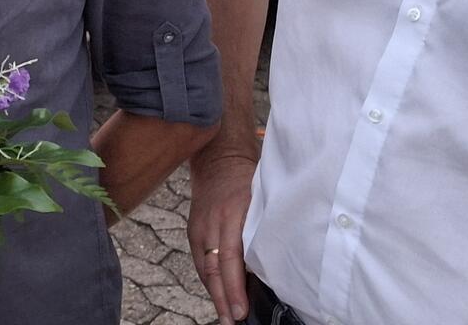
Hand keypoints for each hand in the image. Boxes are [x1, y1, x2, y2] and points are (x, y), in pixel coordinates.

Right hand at [187, 149, 254, 323]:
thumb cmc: (246, 179)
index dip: (235, 286)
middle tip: (232, 321)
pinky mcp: (193, 231)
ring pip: (205, 269)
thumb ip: (264, 228)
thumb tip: (274, 264)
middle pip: (215, 268)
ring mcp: (200, 227)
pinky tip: (218, 296)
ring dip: (216, 295)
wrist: (218, 158)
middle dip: (224, 298)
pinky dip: (209, 281)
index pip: (231, 257)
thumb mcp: (261, 199)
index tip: (241, 310)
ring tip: (226, 317)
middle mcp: (213, 222)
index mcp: (233, 213)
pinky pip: (201, 262)